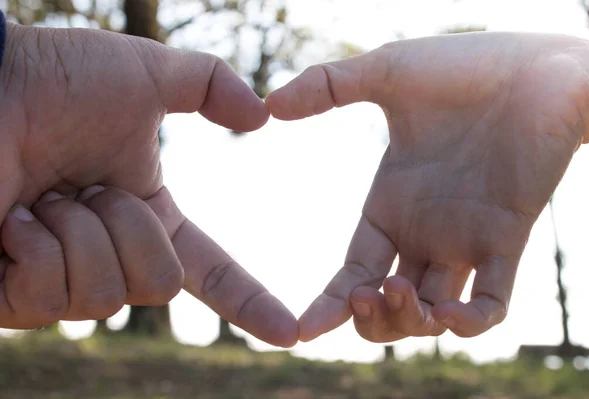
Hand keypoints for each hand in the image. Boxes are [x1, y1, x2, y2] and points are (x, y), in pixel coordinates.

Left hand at [0, 23, 295, 346]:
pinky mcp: (13, 298)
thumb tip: (262, 115)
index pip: (209, 271)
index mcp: (146, 217)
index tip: (287, 332)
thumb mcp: (145, 73)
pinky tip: (12, 223)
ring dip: (78, 234)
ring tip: (43, 200)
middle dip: (126, 228)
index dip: (249, 301)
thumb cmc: (54, 80)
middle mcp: (110, 255)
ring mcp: (62, 281)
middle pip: (159, 286)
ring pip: (106, 299)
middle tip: (85, 188)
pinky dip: (37, 251)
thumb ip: (209, 83)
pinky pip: (53, 302)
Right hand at [266, 32, 588, 341]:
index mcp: (388, 206)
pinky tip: (448, 313)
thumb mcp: (385, 71)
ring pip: (432, 313)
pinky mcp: (507, 239)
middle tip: (362, 296)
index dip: (329, 305)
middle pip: (388, 305)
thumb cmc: (461, 67)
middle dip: (370, 318)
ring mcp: (465, 239)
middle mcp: (423, 232)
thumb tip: (271, 104)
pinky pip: (491, 305)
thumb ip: (327, 85)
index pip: (353, 273)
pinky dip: (469, 323)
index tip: (305, 327)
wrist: (535, 66)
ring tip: (395, 290)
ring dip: (409, 321)